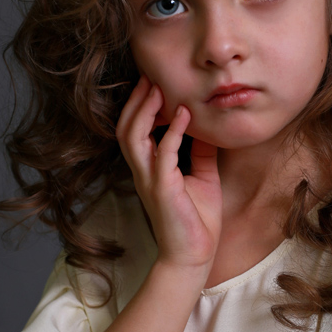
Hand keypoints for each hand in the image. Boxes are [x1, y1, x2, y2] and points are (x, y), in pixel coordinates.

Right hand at [115, 77, 221, 270]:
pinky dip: (172, 132)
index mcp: (149, 168)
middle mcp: (143, 171)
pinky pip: (163, 154)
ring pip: (133, 137)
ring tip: (159, 88)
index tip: (153, 82)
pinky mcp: (162, 190)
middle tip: (149, 76)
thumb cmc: (197, 219)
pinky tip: (183, 114)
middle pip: (125, 128)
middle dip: (135, 101)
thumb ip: (199, 151)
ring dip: (144, 110)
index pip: (134, 130)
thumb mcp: (202, 176)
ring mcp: (149, 180)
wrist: (194, 255)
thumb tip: (205, 125)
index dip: (139, 105)